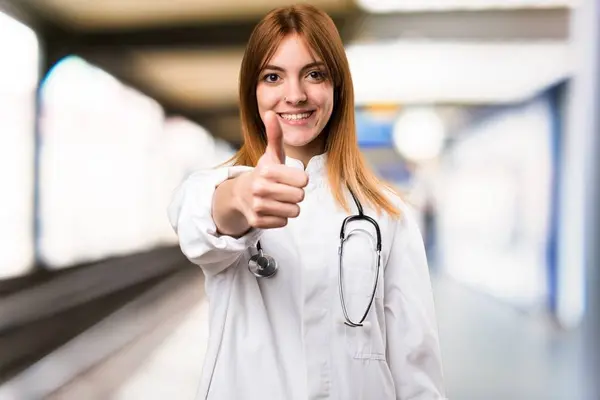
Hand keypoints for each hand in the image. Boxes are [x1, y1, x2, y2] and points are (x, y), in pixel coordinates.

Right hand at [233, 111, 308, 228]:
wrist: (240, 193)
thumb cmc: (264, 172)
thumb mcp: (271, 154)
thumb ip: (275, 135)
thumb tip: (271, 112)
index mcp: (267, 170)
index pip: (304, 180)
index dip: (300, 179)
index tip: (290, 177)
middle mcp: (260, 188)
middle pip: (300, 196)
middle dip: (295, 193)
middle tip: (284, 189)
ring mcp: (257, 206)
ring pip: (294, 211)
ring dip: (289, 206)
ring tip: (278, 199)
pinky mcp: (256, 221)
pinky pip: (284, 222)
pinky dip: (280, 217)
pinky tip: (271, 209)